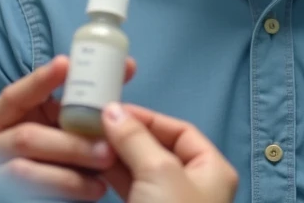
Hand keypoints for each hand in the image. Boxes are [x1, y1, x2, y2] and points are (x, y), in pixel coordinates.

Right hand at [0, 55, 135, 200]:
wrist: (37, 195)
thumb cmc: (51, 156)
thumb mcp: (56, 128)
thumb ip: (77, 105)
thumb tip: (125, 67)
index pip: (15, 95)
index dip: (40, 81)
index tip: (67, 64)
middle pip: (26, 137)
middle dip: (70, 141)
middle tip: (108, 146)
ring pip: (26, 170)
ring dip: (71, 172)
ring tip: (106, 171)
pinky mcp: (0, 197)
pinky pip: (30, 194)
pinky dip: (66, 191)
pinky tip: (94, 190)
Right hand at [100, 103, 237, 202]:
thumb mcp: (158, 172)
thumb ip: (135, 138)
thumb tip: (111, 110)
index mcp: (212, 169)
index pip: (179, 130)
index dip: (147, 118)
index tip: (114, 110)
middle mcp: (195, 184)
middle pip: (158, 148)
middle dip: (127, 136)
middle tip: (97, 124)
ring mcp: (170, 201)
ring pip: (141, 169)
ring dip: (116, 155)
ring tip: (91, 141)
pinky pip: (131, 187)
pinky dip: (114, 175)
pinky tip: (95, 165)